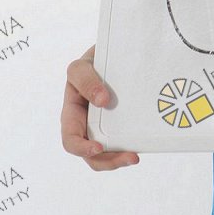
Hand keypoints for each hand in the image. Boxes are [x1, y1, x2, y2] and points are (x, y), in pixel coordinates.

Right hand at [61, 44, 139, 170]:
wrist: (115, 53)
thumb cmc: (92, 61)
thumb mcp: (81, 67)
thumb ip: (85, 79)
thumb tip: (102, 100)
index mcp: (72, 114)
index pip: (71, 140)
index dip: (82, 148)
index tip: (99, 147)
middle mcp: (87, 125)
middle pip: (93, 155)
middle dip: (110, 161)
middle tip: (132, 157)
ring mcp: (105, 126)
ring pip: (110, 154)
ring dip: (121, 159)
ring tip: (136, 156)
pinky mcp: (122, 125)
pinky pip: (125, 141)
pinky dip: (132, 146)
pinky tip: (142, 143)